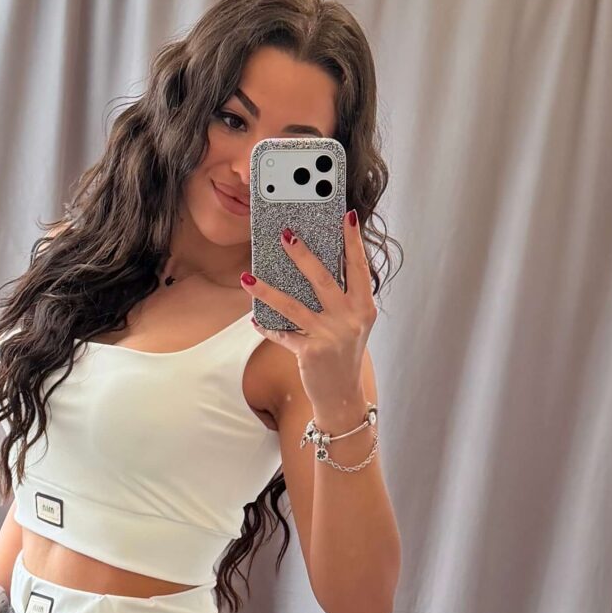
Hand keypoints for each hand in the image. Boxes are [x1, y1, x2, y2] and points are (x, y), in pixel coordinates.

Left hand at [241, 211, 377, 420]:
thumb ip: (341, 297)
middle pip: (323, 279)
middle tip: (285, 234)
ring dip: (266, 291)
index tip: (345, 215)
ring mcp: (330, 335)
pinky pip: (281, 333)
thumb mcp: (352, 323)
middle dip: (303, 255)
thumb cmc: (344, 353)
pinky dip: (265, 326)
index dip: (353, 240)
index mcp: (364, 307)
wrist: (342, 396)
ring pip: (293, 305)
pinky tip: (253, 319)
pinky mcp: (310, 352)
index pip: (359, 267)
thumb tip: (311, 264)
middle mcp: (350, 319)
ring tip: (247, 277)